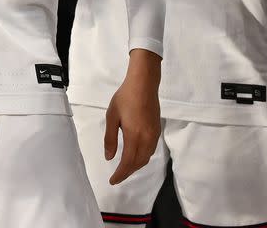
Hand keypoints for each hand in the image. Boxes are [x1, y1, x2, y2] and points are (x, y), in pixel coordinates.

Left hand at [104, 49, 160, 184]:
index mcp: (134, 136)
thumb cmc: (124, 98)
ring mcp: (154, 135)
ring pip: (146, 158)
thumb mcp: (111, 117)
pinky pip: (150, 151)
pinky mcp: (157, 131)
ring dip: (135, 166)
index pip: (128, 162)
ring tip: (124, 168)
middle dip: (128, 172)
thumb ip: (110, 138)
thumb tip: (109, 157)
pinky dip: (142, 158)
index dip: (121, 174)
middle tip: (116, 177)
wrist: (143, 85)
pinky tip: (134, 155)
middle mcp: (147, 139)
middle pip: (139, 163)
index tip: (112, 181)